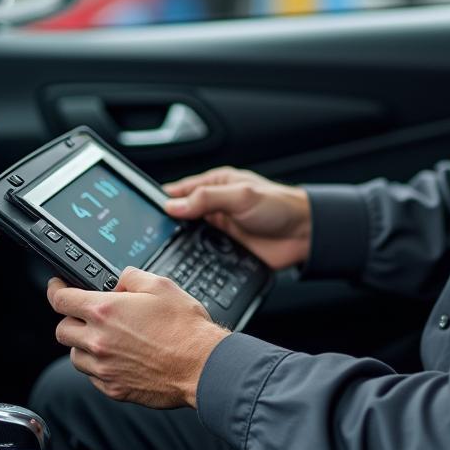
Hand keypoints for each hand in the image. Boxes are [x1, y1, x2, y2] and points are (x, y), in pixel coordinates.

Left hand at [47, 268, 228, 407]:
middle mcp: (98, 341)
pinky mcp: (113, 389)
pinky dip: (99, 365)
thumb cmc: (185, 327)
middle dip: (71, 319)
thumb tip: (120, 279)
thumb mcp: (161, 285)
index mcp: (105, 311)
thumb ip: (131, 276)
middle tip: (88, 314)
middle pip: (62, 330)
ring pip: (75, 356)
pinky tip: (120, 357)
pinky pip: (92, 376)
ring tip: (107, 337)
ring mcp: (104, 368)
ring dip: (83, 344)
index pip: (61, 299)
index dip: (56, 289)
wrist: (202, 365)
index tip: (58, 287)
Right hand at [163, 166, 311, 269]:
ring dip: (181, 243)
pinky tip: (187, 264)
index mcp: (216, 185)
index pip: (180, 190)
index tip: (144, 212)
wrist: (304, 234)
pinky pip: (203, 255)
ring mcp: (219, 230)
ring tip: (164, 251)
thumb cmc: (279, 206)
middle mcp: (214, 206)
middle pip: (181, 215)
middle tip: (151, 237)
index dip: (163, 200)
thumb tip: (173, 205)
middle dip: (167, 225)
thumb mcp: (240, 196)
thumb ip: (207, 199)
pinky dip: (195, 259)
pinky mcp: (226, 251)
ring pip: (189, 237)